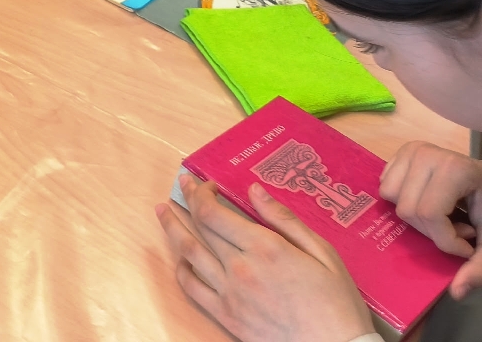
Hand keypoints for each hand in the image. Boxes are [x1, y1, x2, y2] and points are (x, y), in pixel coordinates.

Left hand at [157, 175, 372, 341]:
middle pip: (200, 228)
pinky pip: (193, 288)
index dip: (202, 193)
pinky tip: (181, 258)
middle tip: (183, 185)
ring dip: (172, 228)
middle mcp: (239, 267)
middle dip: (188, 201)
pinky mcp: (226, 316)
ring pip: (189, 254)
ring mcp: (229, 293)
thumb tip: (254, 190)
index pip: (214, 213)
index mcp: (264, 248)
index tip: (203, 183)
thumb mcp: (323, 253)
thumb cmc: (336, 303)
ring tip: (162, 212)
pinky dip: (181, 269)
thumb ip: (284, 220)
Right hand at [381, 141, 481, 298]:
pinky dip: (401, 199)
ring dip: (414, 215)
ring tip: (441, 214)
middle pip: (408, 209)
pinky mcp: (400, 152)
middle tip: (456, 229)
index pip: (429, 214)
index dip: (446, 240)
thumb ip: (480, 265)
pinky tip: (426, 199)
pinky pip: (384, 183)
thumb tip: (456, 292)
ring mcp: (411, 150)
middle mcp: (426, 153)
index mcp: (454, 169)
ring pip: (390, 196)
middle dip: (432, 230)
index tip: (467, 245)